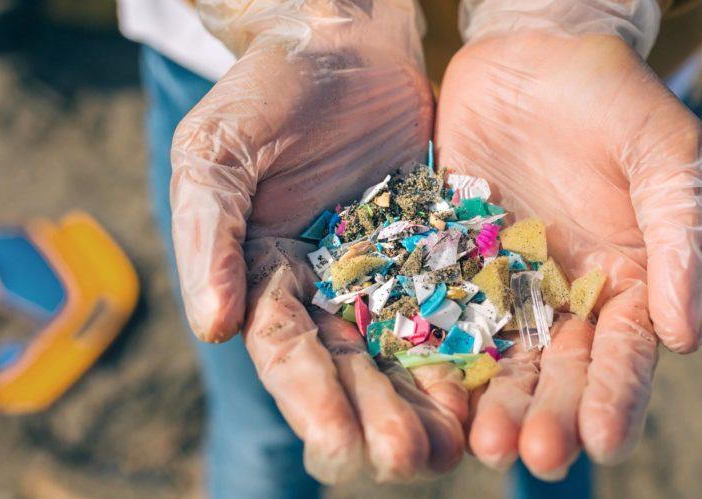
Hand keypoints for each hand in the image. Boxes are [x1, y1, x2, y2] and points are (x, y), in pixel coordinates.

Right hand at [170, 0, 466, 482]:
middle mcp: (325, 289)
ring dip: (427, 401)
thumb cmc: (267, 91)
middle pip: (352, 367)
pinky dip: (469, 345)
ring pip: (406, 350)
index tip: (339, 443)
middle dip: (379, 416)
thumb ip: (209, 237)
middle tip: (411, 459)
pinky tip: (491, 383)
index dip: (310, 399)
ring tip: (456, 446)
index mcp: (264, 276)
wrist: (344, 41)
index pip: (286, 350)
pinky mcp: (437, 249)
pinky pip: (455, 303)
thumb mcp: (217, 153)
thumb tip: (212, 327)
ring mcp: (385, 272)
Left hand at [436, 31, 701, 478]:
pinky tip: (428, 392)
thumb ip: (681, 240)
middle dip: (550, 415)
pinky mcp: (454, 263)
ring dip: (493, 403)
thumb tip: (688, 339)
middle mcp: (568, 297)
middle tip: (534, 453)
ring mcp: (507, 285)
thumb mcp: (666, 154)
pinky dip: (438, 355)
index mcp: (630, 282)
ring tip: (481, 442)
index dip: (618, 396)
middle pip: (561, 371)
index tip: (604, 439)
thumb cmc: (615, 97)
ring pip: (501, 358)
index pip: (627, 352)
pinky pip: (443, 314)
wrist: (534, 50)